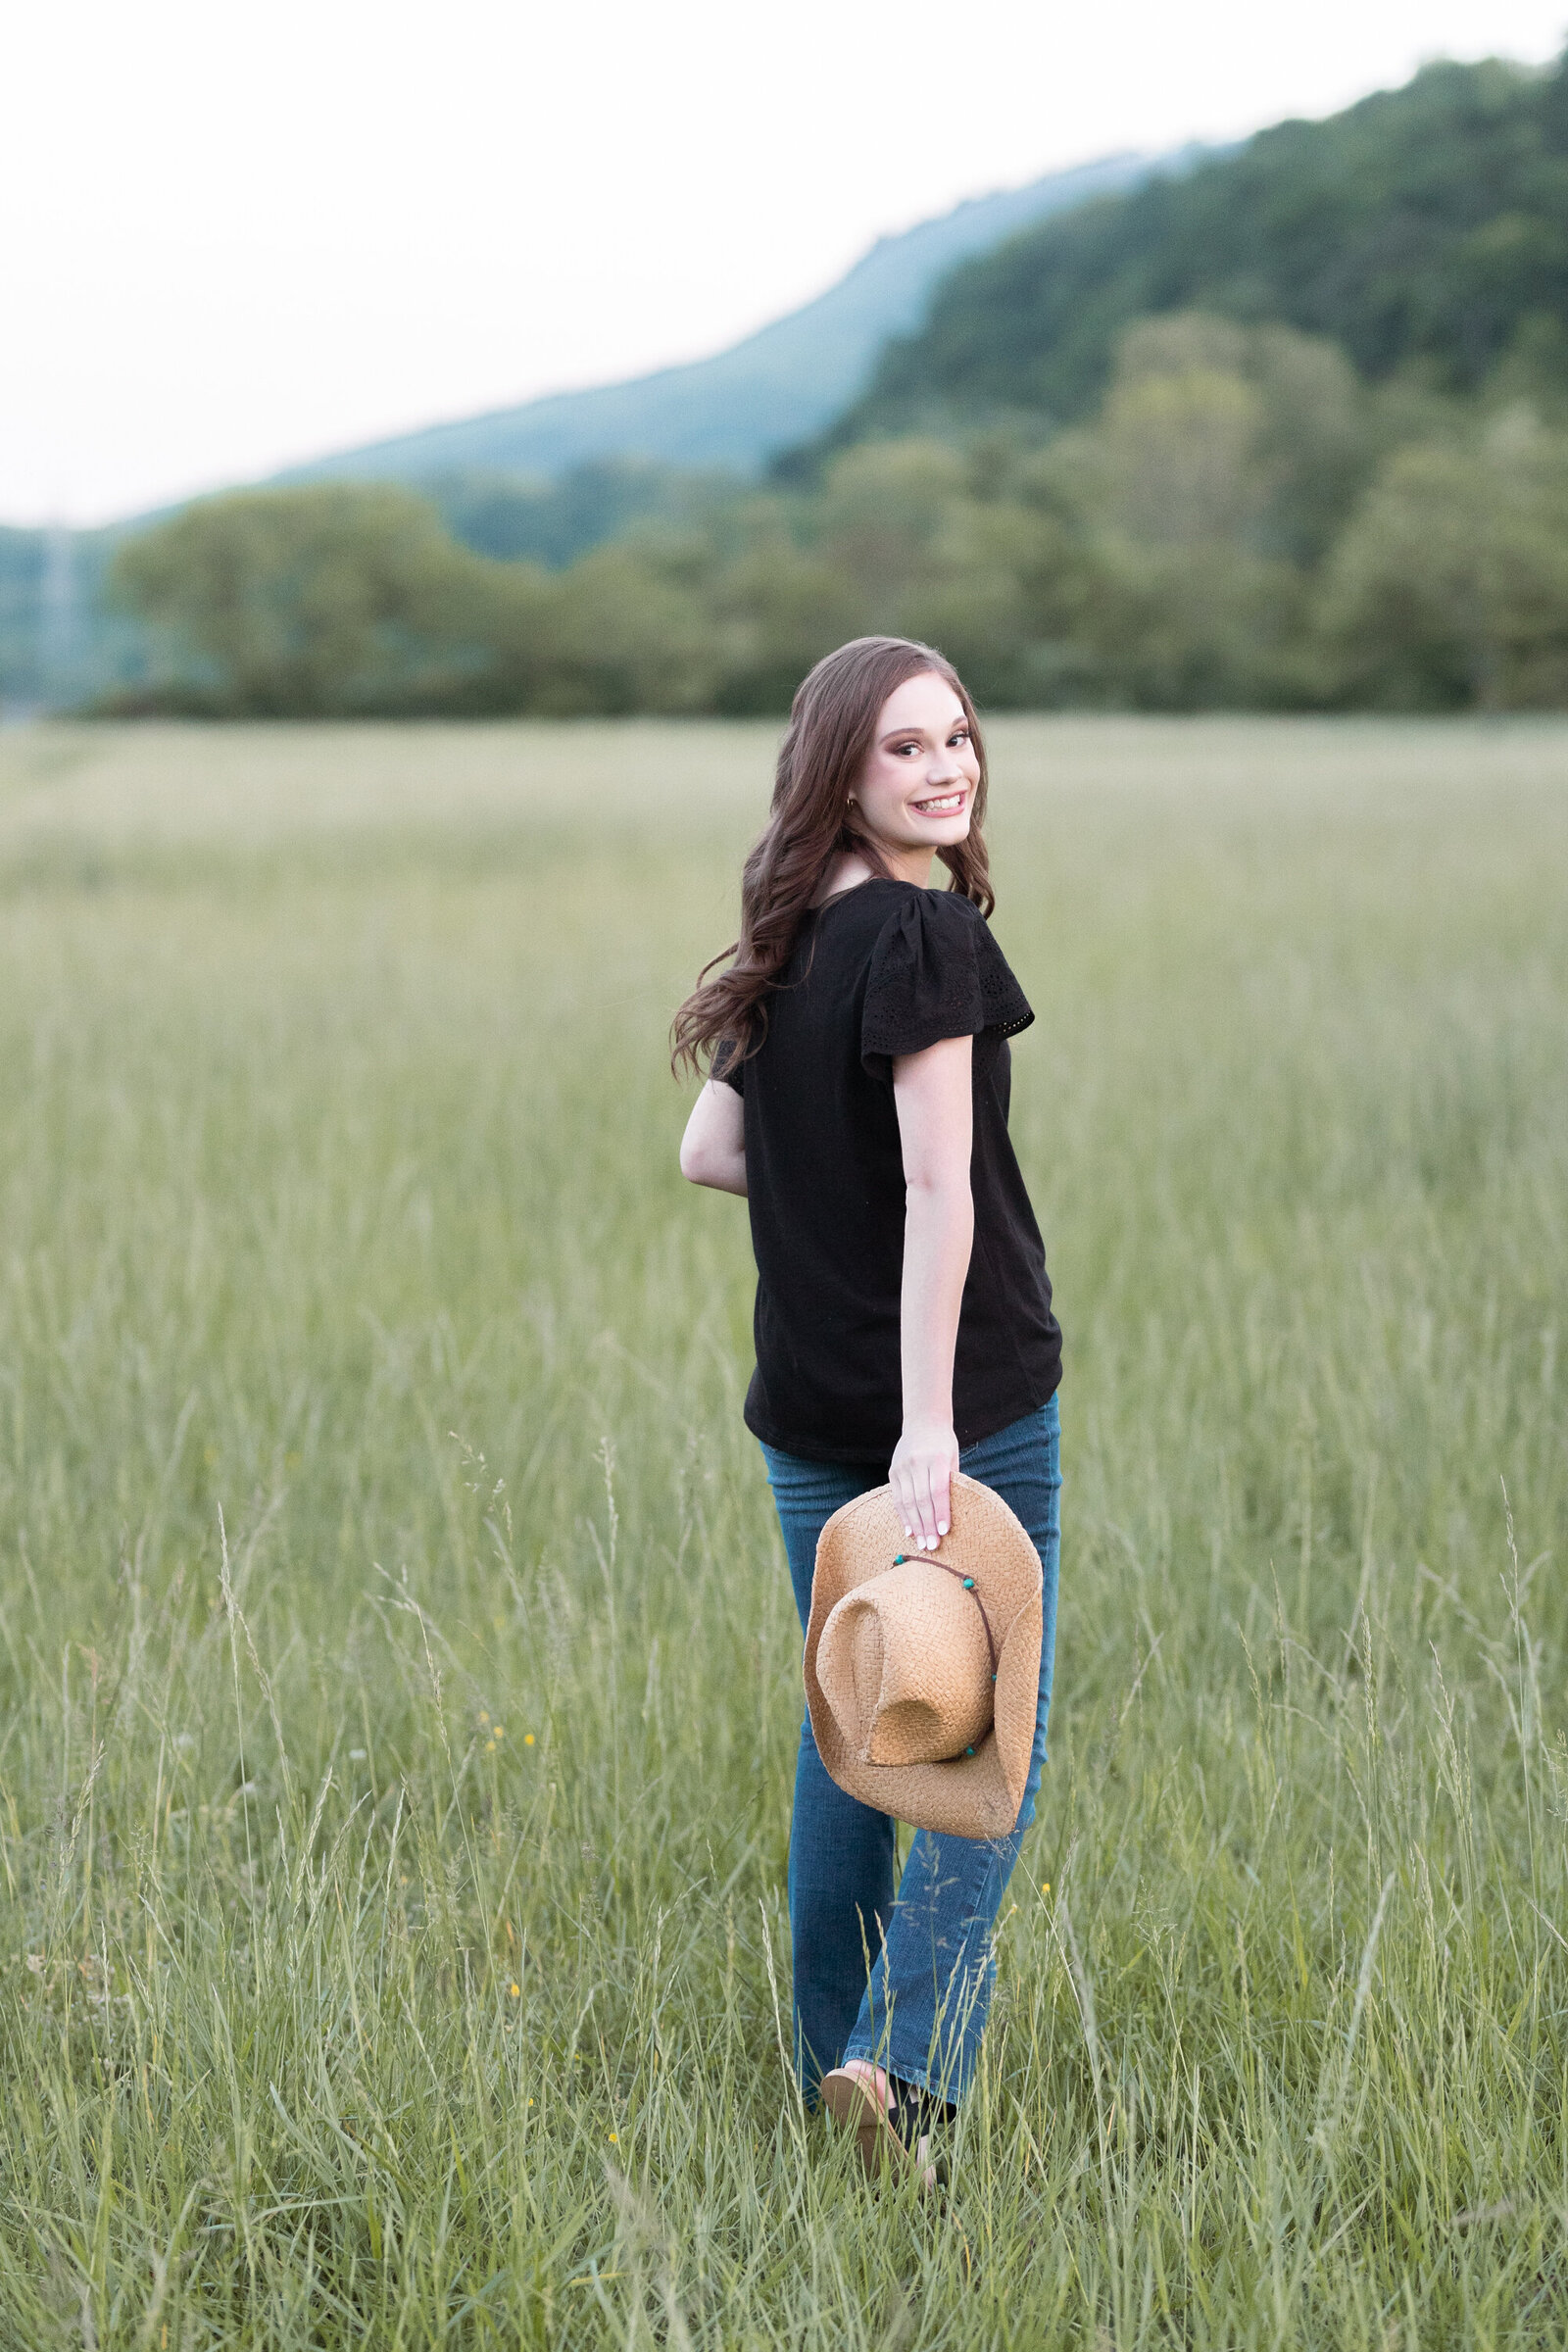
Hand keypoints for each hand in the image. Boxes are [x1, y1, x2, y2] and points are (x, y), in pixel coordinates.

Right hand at [889, 1418, 959, 1551]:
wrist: (924, 1421)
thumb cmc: (944, 1443)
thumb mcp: (953, 1458)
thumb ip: (952, 1482)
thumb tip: (951, 1514)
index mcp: (937, 1458)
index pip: (938, 1490)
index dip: (941, 1513)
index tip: (944, 1532)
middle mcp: (918, 1462)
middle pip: (922, 1499)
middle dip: (928, 1525)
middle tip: (932, 1546)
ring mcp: (903, 1466)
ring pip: (907, 1501)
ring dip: (915, 1525)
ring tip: (921, 1544)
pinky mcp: (893, 1470)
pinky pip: (897, 1497)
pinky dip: (903, 1515)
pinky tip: (909, 1530)